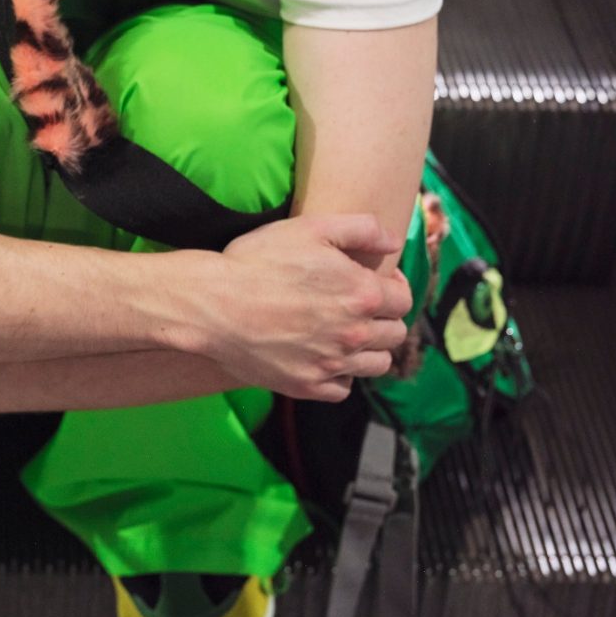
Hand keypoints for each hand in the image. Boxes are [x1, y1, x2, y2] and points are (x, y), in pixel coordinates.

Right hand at [197, 213, 413, 402]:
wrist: (212, 304)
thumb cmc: (258, 261)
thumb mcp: (311, 228)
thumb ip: (362, 229)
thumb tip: (394, 242)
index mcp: (362, 294)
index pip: (403, 299)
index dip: (393, 287)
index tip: (376, 283)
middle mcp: (355, 334)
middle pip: (395, 334)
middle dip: (384, 318)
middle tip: (359, 307)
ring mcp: (332, 364)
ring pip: (376, 365)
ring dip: (369, 349)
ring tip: (347, 334)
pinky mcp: (307, 386)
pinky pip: (343, 389)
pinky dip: (340, 375)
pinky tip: (324, 357)